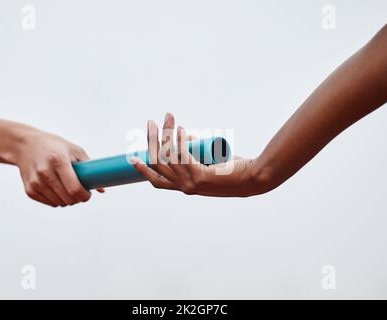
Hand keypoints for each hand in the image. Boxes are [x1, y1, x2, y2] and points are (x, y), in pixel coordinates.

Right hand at [15, 130, 103, 206]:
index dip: (85, 195)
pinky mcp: (29, 190)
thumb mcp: (74, 151)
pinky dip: (57, 200)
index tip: (88, 194)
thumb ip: (89, 169)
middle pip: (67, 198)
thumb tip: (102, 190)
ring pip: (59, 203)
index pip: (74, 188)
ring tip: (69, 189)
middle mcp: (45, 172)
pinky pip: (50, 203)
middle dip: (78, 199)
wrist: (25, 145)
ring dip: (68, 200)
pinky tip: (58, 189)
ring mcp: (35, 182)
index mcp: (58, 160)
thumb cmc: (55, 147)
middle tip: (81, 192)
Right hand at [130, 113, 269, 196]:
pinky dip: (180, 140)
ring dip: (166, 134)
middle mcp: (184, 188)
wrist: (253, 179)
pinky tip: (182, 129)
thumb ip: (195, 149)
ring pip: (169, 157)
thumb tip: (183, 133)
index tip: (133, 157)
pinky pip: (183, 155)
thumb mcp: (209, 161)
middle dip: (151, 141)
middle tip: (151, 122)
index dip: (143, 169)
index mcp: (184, 187)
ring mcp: (191, 183)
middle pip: (158, 164)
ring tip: (168, 118)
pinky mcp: (200, 176)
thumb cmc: (233, 170)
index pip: (157, 181)